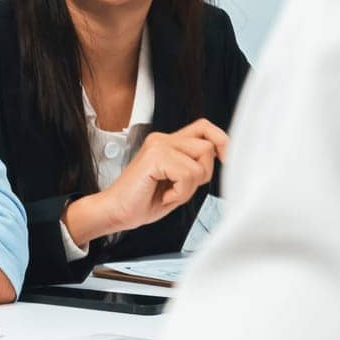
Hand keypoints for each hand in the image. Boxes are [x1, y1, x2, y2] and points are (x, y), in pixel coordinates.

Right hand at [65, 118, 228, 245]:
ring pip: (200, 161)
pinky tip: (164, 196)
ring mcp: (157, 146)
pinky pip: (187, 174)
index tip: (225, 160)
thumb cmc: (142, 201)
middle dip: (203, 173)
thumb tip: (221, 158)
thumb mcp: (178, 182)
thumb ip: (194, 167)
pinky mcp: (154, 158)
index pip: (204, 127)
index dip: (221, 140)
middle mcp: (162, 139)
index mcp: (167, 142)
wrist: (115, 212)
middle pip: (207, 146)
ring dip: (190, 186)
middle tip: (181, 188)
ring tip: (170, 193)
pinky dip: (180, 192)